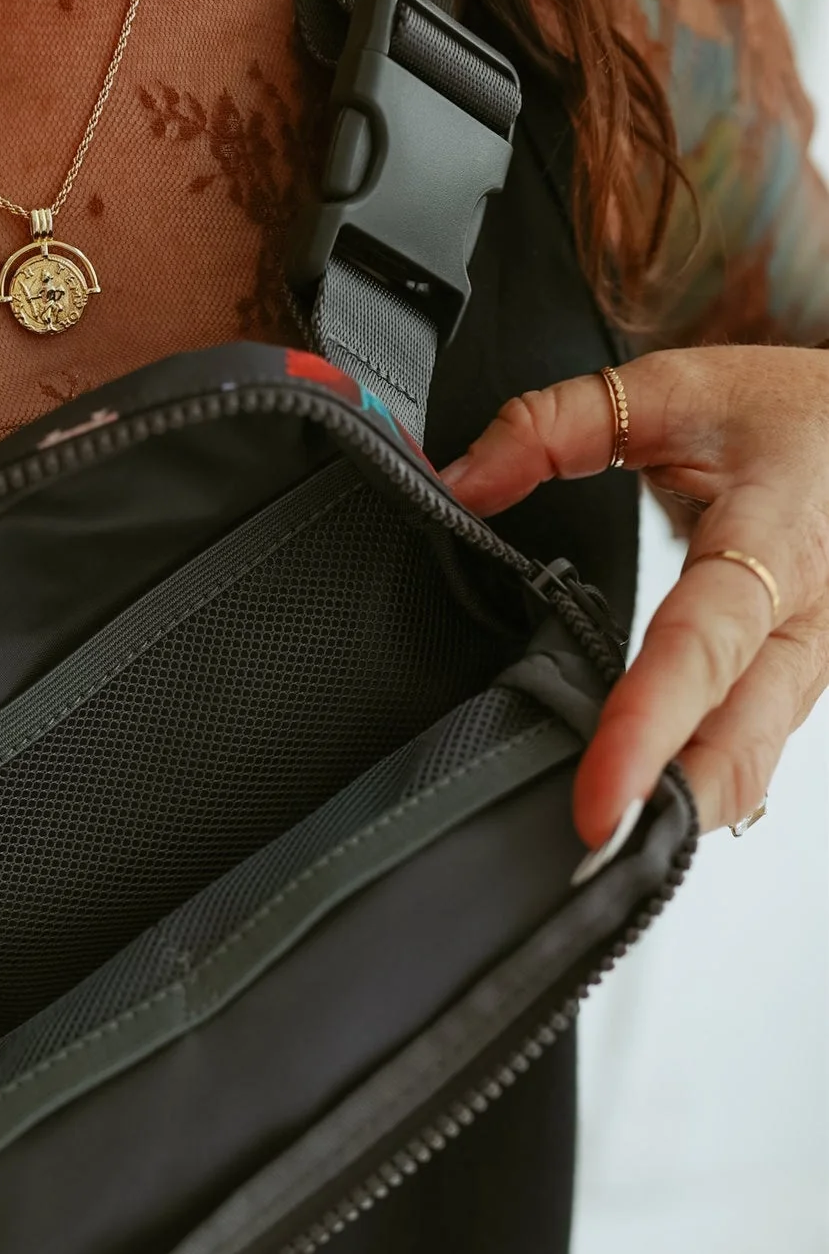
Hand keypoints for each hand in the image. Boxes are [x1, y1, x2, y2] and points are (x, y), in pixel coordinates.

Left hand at [440, 345, 828, 843]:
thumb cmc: (794, 417)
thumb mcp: (678, 389)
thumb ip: (556, 423)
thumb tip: (460, 480)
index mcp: (775, 540)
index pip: (703, 647)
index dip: (648, 728)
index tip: (599, 803)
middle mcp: (808, 623)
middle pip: (740, 746)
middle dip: (667, 812)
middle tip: (583, 864)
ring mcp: (814, 671)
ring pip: (749, 770)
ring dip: (677, 816)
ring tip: (593, 859)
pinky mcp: (802, 695)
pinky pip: (749, 762)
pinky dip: (693, 797)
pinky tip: (639, 821)